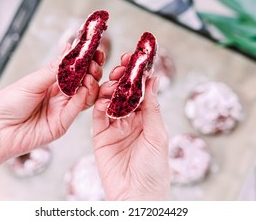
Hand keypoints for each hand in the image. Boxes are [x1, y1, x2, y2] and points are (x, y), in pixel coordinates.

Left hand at [0, 44, 104, 161]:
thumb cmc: (7, 103)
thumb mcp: (32, 81)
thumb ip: (55, 69)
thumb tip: (70, 48)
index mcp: (51, 82)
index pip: (74, 69)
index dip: (85, 60)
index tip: (93, 50)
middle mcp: (59, 96)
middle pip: (84, 82)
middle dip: (92, 71)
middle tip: (95, 62)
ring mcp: (62, 110)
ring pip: (85, 96)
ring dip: (91, 85)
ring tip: (90, 76)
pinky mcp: (62, 125)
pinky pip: (76, 110)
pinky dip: (82, 99)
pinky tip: (83, 89)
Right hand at [92, 53, 169, 200]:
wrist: (136, 196)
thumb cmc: (154, 169)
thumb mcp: (157, 135)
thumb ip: (152, 107)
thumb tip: (153, 79)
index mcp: (147, 119)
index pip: (141, 91)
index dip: (138, 75)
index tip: (137, 59)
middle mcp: (130, 120)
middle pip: (123, 93)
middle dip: (122, 78)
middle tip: (121, 67)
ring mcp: (114, 127)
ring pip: (109, 101)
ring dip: (110, 90)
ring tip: (112, 84)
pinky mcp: (100, 136)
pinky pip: (98, 117)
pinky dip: (99, 107)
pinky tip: (103, 101)